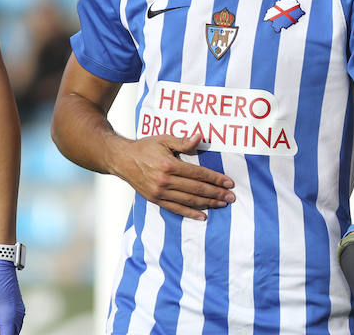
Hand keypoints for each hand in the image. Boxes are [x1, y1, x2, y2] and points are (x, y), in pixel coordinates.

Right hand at [113, 134, 234, 218]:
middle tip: (231, 197)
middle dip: (216, 194)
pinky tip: (203, 216)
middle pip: (196, 189)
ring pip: (188, 201)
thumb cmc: (145, 147)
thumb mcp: (164, 139)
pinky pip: (175, 209)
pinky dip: (190, 213)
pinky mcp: (155, 200)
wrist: (122, 160)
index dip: (215, 179)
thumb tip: (200, 137)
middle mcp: (165, 181)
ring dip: (208, 204)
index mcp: (169, 165)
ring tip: (222, 205)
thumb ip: (183, 141)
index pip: (198, 174)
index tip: (229, 183)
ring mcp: (159, 192)